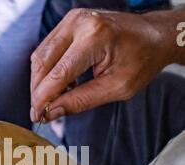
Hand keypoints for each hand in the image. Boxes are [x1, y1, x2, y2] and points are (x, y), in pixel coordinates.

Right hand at [30, 9, 175, 122]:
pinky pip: (48, 49)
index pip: (57, 75)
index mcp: (94, 38)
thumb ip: (81, 101)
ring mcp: (73, 19)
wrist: (154, 36)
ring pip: (41, 56)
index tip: (37, 116)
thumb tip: (52, 112)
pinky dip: (48, 70)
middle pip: (43, 63)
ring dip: (41, 82)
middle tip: (40, 112)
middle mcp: (79, 23)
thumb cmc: (142, 60)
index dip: (43, 99)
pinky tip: (58, 85)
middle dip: (38, 91)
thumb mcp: (116, 88)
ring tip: (52, 100)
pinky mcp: (70, 23)